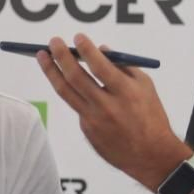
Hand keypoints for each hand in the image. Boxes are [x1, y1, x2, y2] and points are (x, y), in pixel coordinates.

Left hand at [35, 35, 191, 189]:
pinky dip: (75, 94)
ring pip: (65, 92)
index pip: (99, 66)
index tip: (77, 37)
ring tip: (42, 56)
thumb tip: (102, 50)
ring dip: (51, 71)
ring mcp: (93, 121)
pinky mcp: (87, 131)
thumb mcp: (146, 87)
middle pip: (75, 78)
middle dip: (61, 56)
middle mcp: (106, 107)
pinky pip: (77, 107)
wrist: (150, 155)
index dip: (86, 49)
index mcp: (125, 93)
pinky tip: (73, 86)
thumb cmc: (151, 117)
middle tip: (52, 42)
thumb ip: (124, 67)